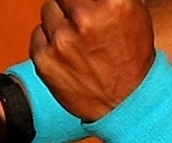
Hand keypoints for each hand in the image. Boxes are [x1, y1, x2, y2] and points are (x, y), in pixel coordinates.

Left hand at [30, 0, 156, 120]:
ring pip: (48, 11)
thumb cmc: (133, 55)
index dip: (81, 0)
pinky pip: (38, 34)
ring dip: (60, 21)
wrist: (127, 103)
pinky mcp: (44, 59)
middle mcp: (85, 18)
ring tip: (78, 38)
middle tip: (82, 19)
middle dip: (71, 4)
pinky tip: (68, 54)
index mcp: (113, 3)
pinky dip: (49, 41)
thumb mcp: (133, 13)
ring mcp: (62, 40)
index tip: (84, 6)